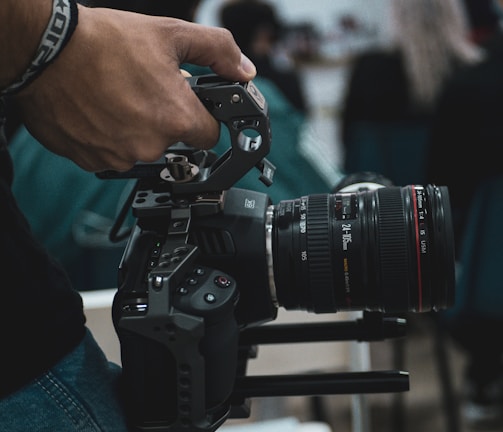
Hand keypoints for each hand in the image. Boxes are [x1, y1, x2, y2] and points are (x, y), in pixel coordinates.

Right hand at [12, 6, 255, 171]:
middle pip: (174, 143)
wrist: (45, 51)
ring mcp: (120, 157)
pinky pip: (113, 155)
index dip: (202, 119)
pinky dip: (110, 138)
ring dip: (136, 130)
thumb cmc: (105, 42)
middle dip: (166, 121)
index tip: (191, 108)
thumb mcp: (171, 34)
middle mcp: (151, 144)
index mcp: (176, 118)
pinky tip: (100, 112)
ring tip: (119, 98)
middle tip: (146, 93)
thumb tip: (245, 71)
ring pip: (142, 150)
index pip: (209, 136)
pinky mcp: (93, 161)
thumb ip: (218, 51)